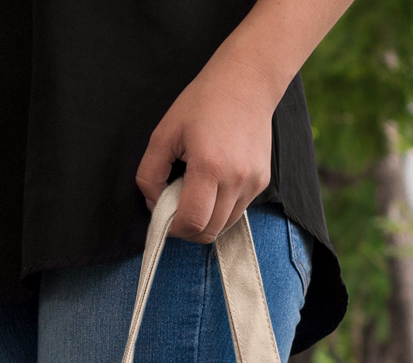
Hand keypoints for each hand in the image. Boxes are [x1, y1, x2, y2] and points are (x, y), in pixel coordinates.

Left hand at [136, 52, 280, 243]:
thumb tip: (154, 204)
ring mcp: (253, 183)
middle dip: (187, 229)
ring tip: (195, 194)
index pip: (192, 222)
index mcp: (210, 167)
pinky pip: (237, 212)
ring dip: (205, 221)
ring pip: (224, 226)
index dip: (173, 228)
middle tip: (176, 208)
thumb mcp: (164, 133)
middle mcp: (236, 179)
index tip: (163, 215)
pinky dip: (220, 210)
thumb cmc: (204, 102)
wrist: (248, 81)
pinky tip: (213, 186)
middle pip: (208, 232)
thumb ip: (150, 174)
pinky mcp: (262, 182)